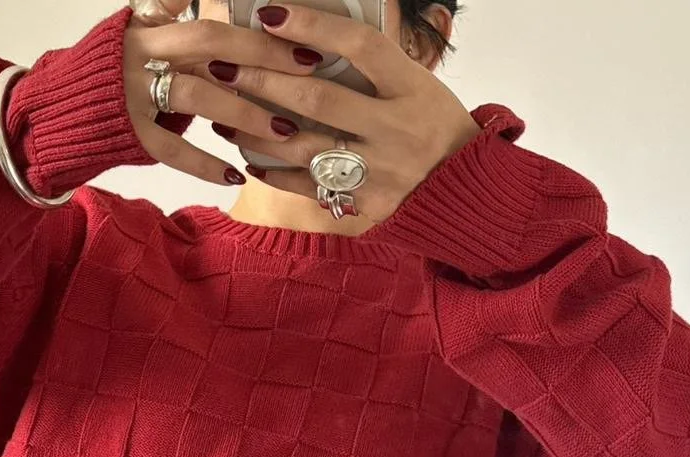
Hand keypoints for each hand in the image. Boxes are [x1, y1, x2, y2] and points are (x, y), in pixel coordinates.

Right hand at [124, 0, 326, 185]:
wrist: (58, 112)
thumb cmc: (105, 76)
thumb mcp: (132, 34)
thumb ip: (168, 17)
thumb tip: (202, 0)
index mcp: (147, 26)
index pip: (205, 14)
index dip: (246, 19)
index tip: (290, 25)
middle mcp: (141, 52)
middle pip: (209, 41)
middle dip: (262, 53)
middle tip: (307, 67)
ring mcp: (134, 93)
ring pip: (198, 93)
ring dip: (245, 112)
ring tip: (284, 129)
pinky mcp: (130, 132)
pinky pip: (174, 149)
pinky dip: (206, 164)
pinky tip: (235, 174)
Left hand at [203, 3, 482, 219]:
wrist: (466, 189)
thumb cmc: (434, 126)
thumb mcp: (416, 85)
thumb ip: (372, 66)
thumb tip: (311, 38)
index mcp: (411, 87)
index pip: (358, 46)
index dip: (313, 26)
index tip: (270, 13)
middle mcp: (396, 128)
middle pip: (318, 100)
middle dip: (264, 80)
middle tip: (225, 65)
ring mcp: (381, 170)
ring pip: (306, 147)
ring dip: (257, 130)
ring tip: (222, 115)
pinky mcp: (368, 204)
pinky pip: (311, 188)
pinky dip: (276, 173)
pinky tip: (250, 158)